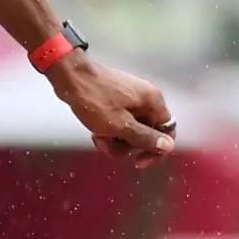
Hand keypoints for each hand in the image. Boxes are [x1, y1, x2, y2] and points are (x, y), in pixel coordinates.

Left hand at [47, 52, 175, 168]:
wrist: (69, 75)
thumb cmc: (95, 99)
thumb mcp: (121, 125)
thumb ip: (145, 138)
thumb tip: (168, 146)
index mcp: (153, 102)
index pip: (167, 132)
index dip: (156, 151)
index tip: (138, 162)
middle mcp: (145, 98)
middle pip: (146, 133)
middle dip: (126, 145)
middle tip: (107, 144)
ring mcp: (130, 98)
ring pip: (130, 130)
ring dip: (115, 140)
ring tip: (97, 137)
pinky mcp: (115, 100)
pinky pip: (118, 122)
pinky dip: (108, 130)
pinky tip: (94, 132)